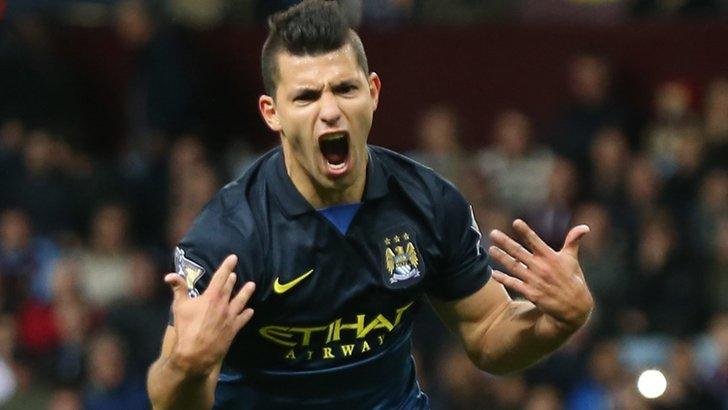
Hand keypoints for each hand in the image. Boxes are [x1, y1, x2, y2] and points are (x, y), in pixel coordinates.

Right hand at [165, 255, 255, 376]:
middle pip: (230, 288)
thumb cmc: (186, 328)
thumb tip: (170, 275)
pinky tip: (250, 311)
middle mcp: (224, 304)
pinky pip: (243, 319)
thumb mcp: (179, 306)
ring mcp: (230, 317)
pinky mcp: (233, 329)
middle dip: (232, 280)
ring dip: (246, 293)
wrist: (196, 353)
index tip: (234, 258)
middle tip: (235, 274)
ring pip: (241, 301)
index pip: (221, 277)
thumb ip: (178, 289)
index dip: (227, 266)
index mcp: (212, 297)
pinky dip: (247, 314)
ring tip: (252, 285)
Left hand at [488, 219, 592, 337]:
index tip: (516, 222)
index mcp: (551, 257)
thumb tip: (585, 227)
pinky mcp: (532, 294)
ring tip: (490, 249)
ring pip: (514, 267)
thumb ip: (573, 241)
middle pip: (519, 252)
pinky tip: (493, 274)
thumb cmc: (572, 279)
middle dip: (505, 242)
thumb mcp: (572, 259)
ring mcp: (535, 281)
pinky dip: (504, 279)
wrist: (575, 307)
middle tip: (493, 233)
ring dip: (501, 258)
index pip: (536, 241)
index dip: (526, 232)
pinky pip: (514, 284)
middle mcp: (541, 268)